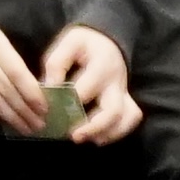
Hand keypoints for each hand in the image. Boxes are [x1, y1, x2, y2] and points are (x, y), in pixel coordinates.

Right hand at [0, 3, 45, 130]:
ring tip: (24, 128)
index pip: (17, 73)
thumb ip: (11, 59)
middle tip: (38, 125)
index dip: (32, 94)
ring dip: (10, 117)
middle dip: (25, 111)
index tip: (44, 109)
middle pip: (6, 90)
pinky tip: (2, 120)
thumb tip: (31, 89)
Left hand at [45, 22, 141, 144]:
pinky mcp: (126, 100)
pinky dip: (117, 132)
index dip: (69, 103)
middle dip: (94, 127)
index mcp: (102, 65)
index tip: (51, 110)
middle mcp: (116, 81)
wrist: (107, 39)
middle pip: (113, 110)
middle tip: (74, 136)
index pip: (86, 89)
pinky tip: (98, 137)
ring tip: (87, 139)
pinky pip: (130, 119)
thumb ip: (56, 63)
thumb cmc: (84, 42)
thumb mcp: (68, 42)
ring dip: (108, 133)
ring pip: (126, 118)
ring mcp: (124, 92)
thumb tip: (49, 88)